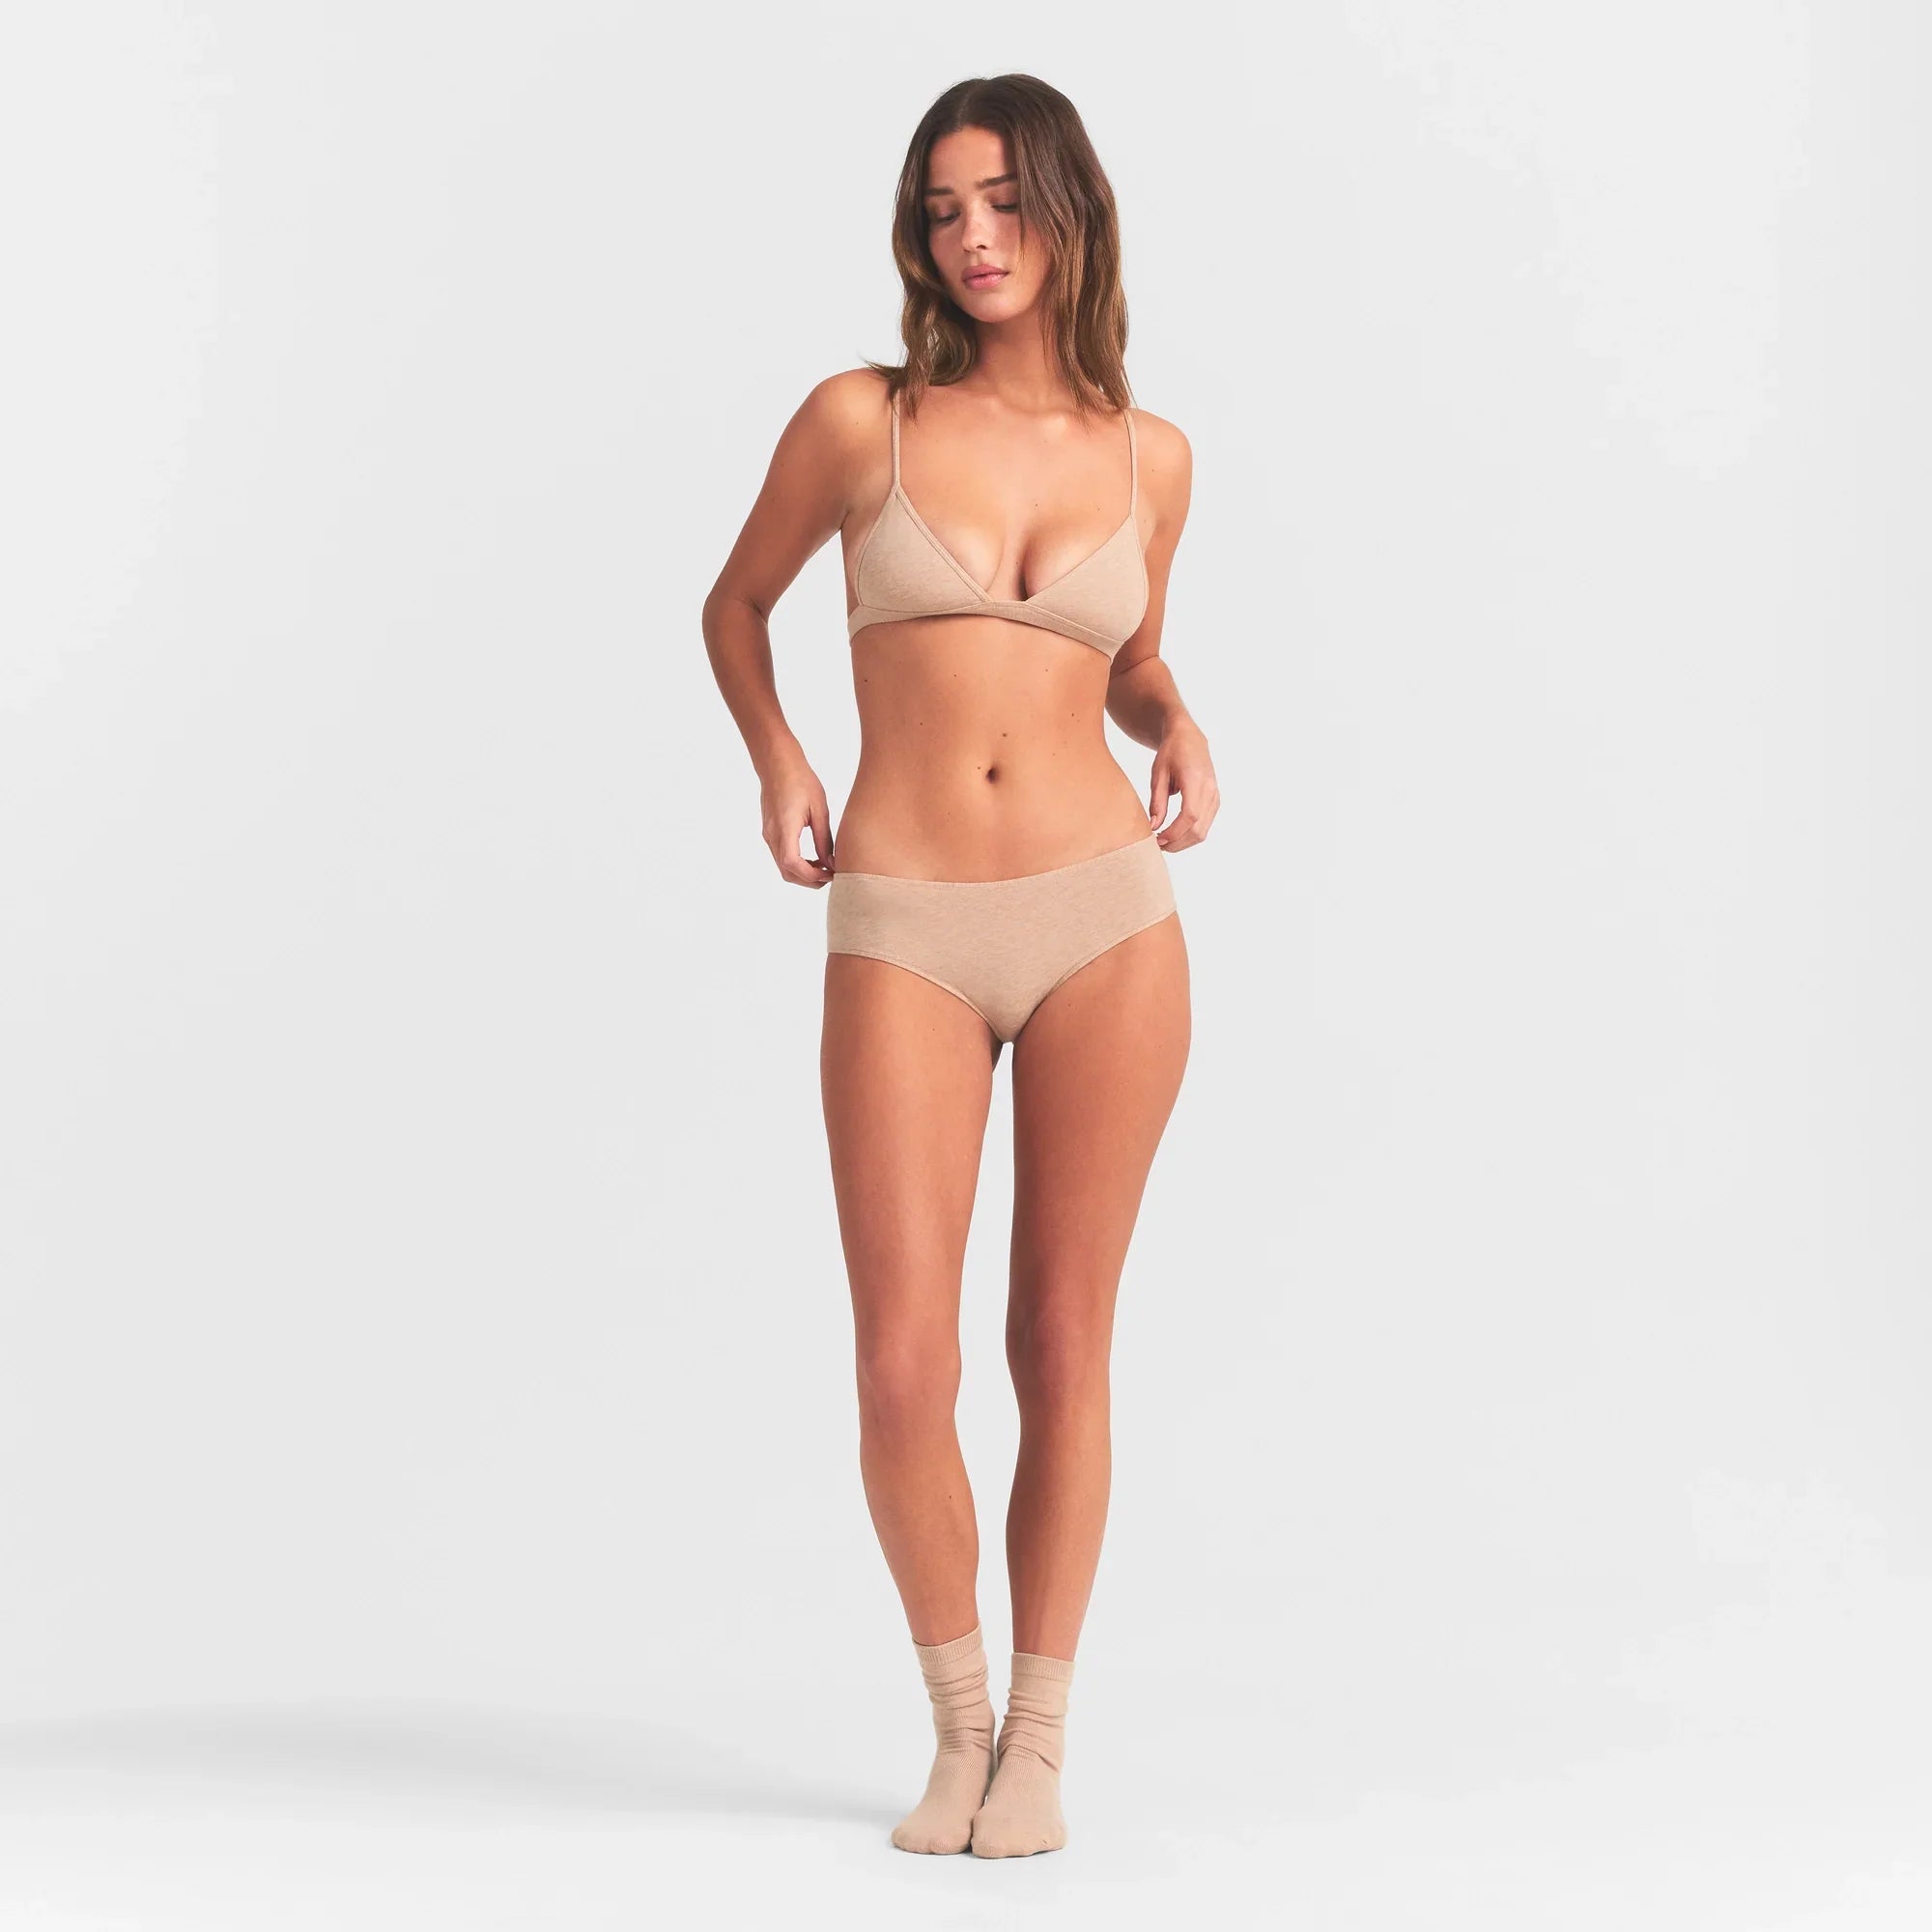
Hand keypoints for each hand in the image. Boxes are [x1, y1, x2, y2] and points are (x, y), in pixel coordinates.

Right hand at [759, 748, 835, 885]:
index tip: (830, 874)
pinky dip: (797, 864)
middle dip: (809, 880)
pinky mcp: (770, 832)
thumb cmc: (800, 780)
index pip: (793, 864)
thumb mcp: (819, 809)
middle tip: (830, 876)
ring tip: (824, 867)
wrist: (778, 764)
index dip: (812, 875)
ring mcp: (768, 835)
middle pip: (787, 872)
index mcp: (784, 828)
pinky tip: (814, 858)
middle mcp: (772, 835)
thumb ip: (824, 839)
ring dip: (803, 873)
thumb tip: (830, 863)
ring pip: (783, 867)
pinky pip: (781, 857)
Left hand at [1148, 721, 1218, 852]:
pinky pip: (1205, 824)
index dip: (1174, 832)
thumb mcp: (1158, 773)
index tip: (1157, 839)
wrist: (1190, 738)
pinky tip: (1175, 834)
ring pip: (1203, 831)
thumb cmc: (1171, 752)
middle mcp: (1210, 790)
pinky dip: (1190, 834)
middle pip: (1198, 829)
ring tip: (1164, 842)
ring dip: (1183, 842)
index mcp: (1195, 780)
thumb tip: (1154, 827)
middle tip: (1157, 845)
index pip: (1189, 816)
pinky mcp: (1215, 800)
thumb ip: (1157, 801)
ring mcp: (1215, 796)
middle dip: (1177, 843)